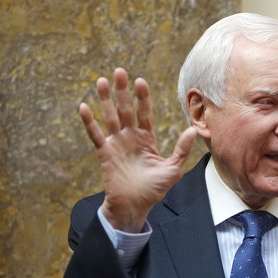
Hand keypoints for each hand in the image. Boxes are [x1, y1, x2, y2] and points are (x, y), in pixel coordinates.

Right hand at [79, 68, 196, 231]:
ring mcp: (116, 144)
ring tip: (102, 81)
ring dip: (105, 100)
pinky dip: (90, 122)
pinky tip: (84, 107)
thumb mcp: (173, 169)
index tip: (140, 81)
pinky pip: (96, 135)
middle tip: (119, 71)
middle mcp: (130, 138)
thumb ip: (181, 149)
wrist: (135, 206)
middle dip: (122, 91)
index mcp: (146, 139)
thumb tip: (193, 130)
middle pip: (125, 110)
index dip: (142, 98)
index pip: (144, 113)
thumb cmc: (154, 189)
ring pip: (110, 117)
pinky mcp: (104, 153)